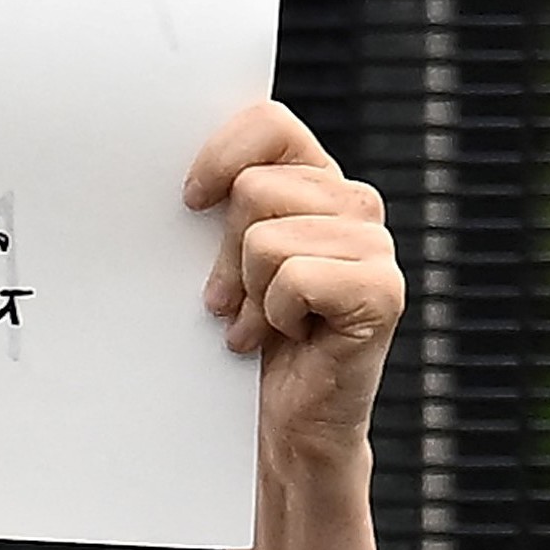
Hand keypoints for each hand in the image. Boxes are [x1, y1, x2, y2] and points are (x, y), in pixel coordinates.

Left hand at [189, 100, 403, 472]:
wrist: (280, 424)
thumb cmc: (241, 342)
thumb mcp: (221, 266)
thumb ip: (216, 212)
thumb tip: (168, 176)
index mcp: (316, 185)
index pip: (269, 124)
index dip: (221, 156)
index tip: (189, 200)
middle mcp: (354, 205)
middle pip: (255, 190)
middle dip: (224, 255)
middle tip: (230, 301)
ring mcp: (375, 247)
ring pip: (266, 239)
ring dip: (247, 294)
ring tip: (259, 325)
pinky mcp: (380, 292)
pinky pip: (294, 279)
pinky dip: (272, 317)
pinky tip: (284, 339)